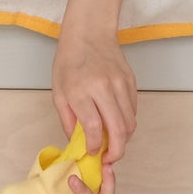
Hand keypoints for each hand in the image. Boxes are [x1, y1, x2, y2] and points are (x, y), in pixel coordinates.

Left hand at [52, 26, 136, 163]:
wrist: (89, 34)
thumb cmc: (69, 62)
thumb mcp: (59, 92)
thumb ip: (68, 120)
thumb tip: (77, 143)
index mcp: (81, 91)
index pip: (94, 128)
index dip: (95, 146)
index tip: (92, 152)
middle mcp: (103, 88)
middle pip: (119, 129)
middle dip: (116, 151)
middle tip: (110, 159)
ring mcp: (120, 84)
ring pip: (130, 122)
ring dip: (123, 138)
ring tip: (113, 143)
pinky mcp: (131, 82)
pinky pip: (133, 110)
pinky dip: (127, 122)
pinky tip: (116, 123)